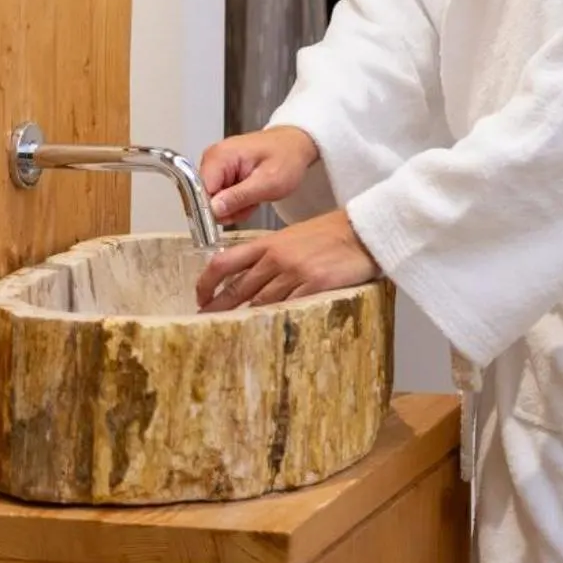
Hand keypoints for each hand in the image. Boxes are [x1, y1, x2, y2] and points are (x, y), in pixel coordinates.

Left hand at [196, 210, 380, 310]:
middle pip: (237, 288)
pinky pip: (287, 307)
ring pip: (259, 302)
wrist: (361, 232)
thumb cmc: (330, 233)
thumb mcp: (292, 237)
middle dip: (218, 308)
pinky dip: (275, 319)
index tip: (200, 296)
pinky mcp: (314, 286)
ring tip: (233, 330)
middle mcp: (276, 258)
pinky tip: (266, 328)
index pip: (225, 261)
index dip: (206, 282)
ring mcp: (294, 272)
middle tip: (205, 322)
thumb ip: (269, 255)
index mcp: (268, 243)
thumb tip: (250, 277)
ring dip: (244, 318)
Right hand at [198, 125, 319, 225]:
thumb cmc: (287, 157)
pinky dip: (237, 202)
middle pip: (205, 199)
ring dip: (235, 207)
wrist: (295, 145)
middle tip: (252, 203)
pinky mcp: (221, 173)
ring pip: (214, 202)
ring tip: (255, 197)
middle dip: (229, 209)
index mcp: (220, 156)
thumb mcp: (268, 182)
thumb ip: (239, 197)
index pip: (199, 193)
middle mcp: (212, 159)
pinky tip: (252, 195)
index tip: (237, 212)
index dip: (215, 210)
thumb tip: (213, 210)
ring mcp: (215, 166)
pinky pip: (221, 198)